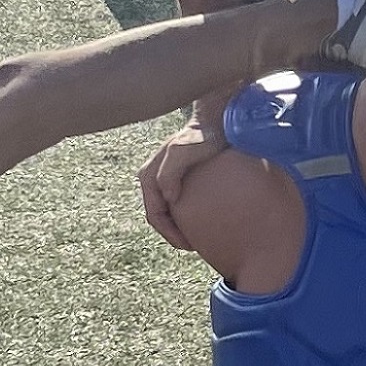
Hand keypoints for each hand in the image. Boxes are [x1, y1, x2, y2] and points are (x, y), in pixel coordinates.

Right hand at [137, 115, 219, 252]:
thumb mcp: (184, 151)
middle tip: (193, 247)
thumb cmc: (203, 134)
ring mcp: (163, 175)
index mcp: (150, 175)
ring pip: (165, 210)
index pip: (154, 214)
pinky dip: (182, 214)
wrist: (216, 118)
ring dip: (176, 226)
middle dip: (172, 234)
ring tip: (195, 237)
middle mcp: (152, 176)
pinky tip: (199, 219)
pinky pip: (174, 201)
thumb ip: (171, 173)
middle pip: (157, 215)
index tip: (189, 246)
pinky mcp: (176, 174)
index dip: (170, 234)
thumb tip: (168, 198)